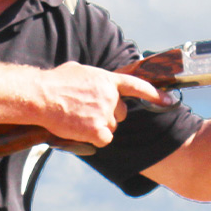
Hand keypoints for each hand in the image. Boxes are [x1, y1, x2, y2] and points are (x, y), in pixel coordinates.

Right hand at [36, 62, 166, 147]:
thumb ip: (93, 78)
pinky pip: (103, 139)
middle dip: (107, 115)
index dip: (155, 94)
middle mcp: (110, 96)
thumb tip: (91, 81)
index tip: (169, 100)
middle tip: (86, 112)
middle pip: (120, 114)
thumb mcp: (78, 70)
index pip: (137, 86)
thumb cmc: (54, 82)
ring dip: (97, 127)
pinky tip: (79, 129)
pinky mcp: (97, 130)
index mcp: (107, 80)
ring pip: (110, 128)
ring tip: (77, 118)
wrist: (41, 95)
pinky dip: (92, 138)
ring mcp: (105, 113)